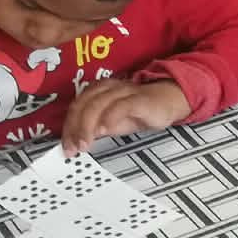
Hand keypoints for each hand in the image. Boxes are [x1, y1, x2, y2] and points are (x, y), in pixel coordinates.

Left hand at [62, 79, 190, 154]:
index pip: (77, 107)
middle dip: (75, 128)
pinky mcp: (139, 99)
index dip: (68, 127)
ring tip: (86, 145)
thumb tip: (76, 142)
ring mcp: (124, 92)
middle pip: (84, 104)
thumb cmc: (140, 111)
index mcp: (99, 91)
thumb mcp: (113, 122)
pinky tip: (104, 131)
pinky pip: (121, 105)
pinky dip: (110, 118)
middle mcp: (108, 88)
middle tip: (74, 149)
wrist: (170, 100)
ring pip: (98, 104)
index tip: (67, 147)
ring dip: (87, 126)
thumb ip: (95, 128)